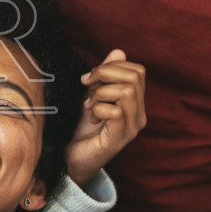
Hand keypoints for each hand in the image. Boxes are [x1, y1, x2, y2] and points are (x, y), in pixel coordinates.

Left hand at [65, 50, 146, 185]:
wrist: (71, 160)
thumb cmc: (81, 129)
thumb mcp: (93, 96)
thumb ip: (105, 75)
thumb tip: (118, 51)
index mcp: (135, 103)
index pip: (138, 71)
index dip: (113, 66)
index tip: (91, 77)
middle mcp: (139, 115)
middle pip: (135, 76)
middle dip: (105, 74)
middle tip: (87, 86)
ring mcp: (132, 128)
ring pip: (126, 91)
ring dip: (101, 93)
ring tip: (90, 105)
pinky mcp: (119, 139)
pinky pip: (115, 111)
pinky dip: (98, 109)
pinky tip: (91, 118)